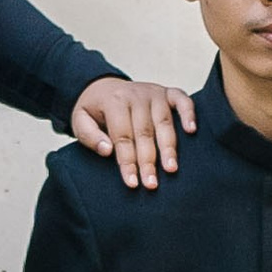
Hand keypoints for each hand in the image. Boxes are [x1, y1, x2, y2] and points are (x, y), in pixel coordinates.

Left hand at [69, 76, 198, 189]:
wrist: (103, 87)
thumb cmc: (94, 110)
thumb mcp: (80, 120)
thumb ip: (89, 136)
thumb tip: (107, 150)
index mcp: (114, 101)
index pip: (123, 137)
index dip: (128, 161)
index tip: (132, 183)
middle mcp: (136, 95)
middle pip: (144, 132)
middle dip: (148, 161)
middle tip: (152, 184)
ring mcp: (154, 92)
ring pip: (164, 122)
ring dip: (169, 146)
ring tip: (172, 169)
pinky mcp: (167, 92)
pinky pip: (182, 100)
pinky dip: (189, 114)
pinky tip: (192, 131)